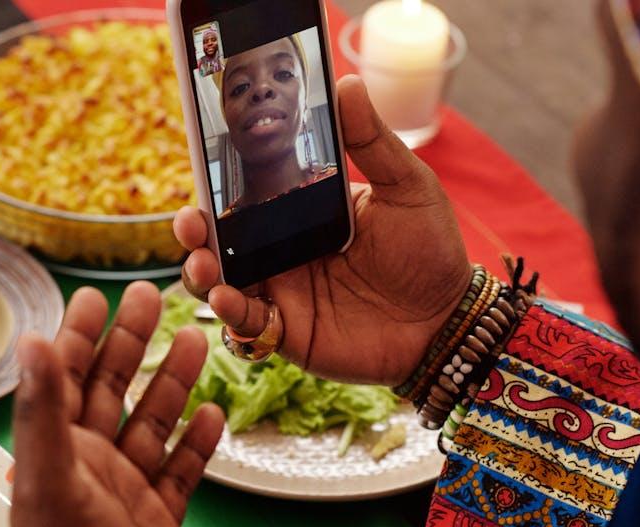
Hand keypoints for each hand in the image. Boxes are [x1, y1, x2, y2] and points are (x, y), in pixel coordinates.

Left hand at [10, 282, 224, 526]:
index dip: (78, 335)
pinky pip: (182, 470)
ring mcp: (125, 490)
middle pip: (112, 388)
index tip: (94, 295)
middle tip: (152, 298)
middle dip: (131, 343)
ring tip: (198, 340)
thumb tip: (33, 342)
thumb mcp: (51, 480)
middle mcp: (89, 464)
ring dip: (172, 382)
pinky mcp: (159, 518)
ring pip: (153, 422)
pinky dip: (198, 442)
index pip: (65, 377)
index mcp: (56, 451)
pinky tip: (215, 414)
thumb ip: (44, 410)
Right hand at [175, 75, 470, 384]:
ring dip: (202, 273)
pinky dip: (231, 313)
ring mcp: (283, 293)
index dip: (219, 184)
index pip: (249, 194)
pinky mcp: (288, 331)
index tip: (202, 169)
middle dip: (196, 231)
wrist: (448, 319)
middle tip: (191, 221)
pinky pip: (246, 323)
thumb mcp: (406, 186)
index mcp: (303, 212)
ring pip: (223, 281)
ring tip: (203, 264)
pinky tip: (228, 299)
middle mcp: (284, 251)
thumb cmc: (430, 250)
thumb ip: (372, 141)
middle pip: (223, 238)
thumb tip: (347, 82)